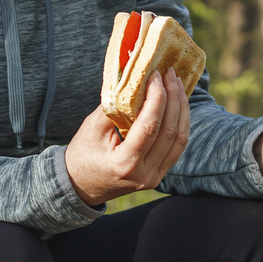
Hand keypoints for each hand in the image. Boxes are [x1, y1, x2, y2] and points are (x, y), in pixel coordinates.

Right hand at [65, 69, 190, 206]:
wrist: (81, 187)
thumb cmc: (82, 156)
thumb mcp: (92, 129)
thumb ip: (114, 106)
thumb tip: (134, 79)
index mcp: (125, 164)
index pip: (150, 126)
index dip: (157, 97)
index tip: (157, 75)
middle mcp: (145, 174)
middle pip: (170, 131)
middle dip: (173, 98)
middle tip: (170, 74)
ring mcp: (155, 177)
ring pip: (179, 139)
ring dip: (181, 109)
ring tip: (177, 85)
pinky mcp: (159, 174)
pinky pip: (177, 146)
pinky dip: (180, 122)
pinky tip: (177, 104)